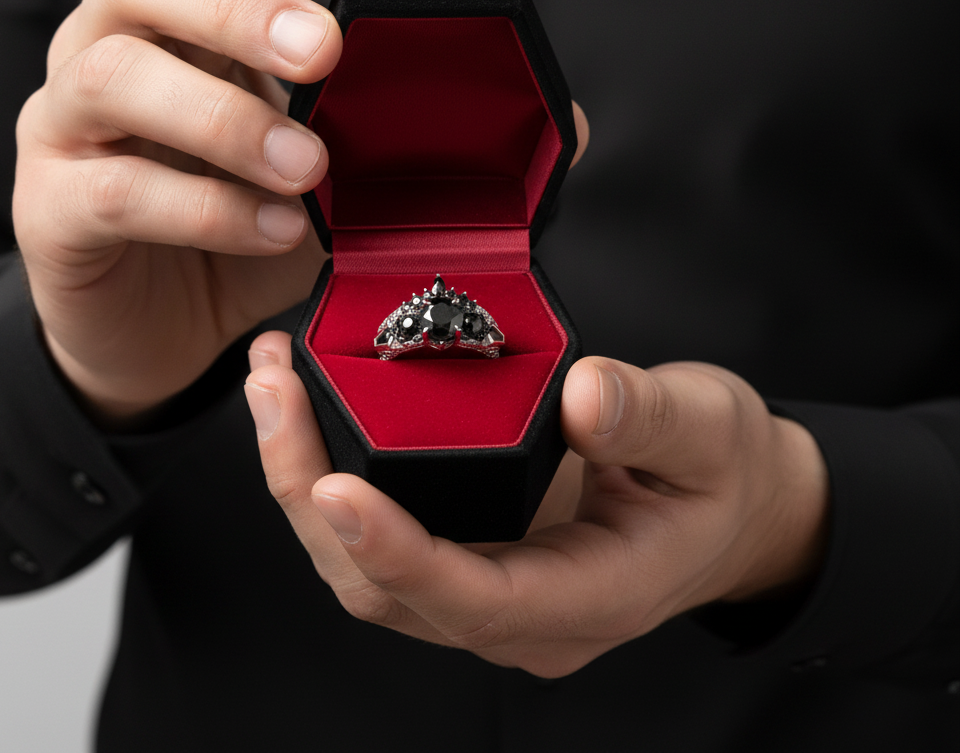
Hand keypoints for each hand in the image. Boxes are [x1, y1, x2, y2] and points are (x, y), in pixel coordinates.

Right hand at [14, 0, 366, 420]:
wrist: (160, 327)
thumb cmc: (234, 231)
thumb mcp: (302, 166)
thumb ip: (339, 126)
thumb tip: (410, 103)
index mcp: (177, 22)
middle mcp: (106, 50)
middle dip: (241, 5)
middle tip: (321, 50)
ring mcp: (65, 127)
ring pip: (113, 76)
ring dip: (224, 117)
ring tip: (305, 165)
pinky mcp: (50, 208)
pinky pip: (117, 191)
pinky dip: (207, 209)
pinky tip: (275, 229)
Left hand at [245, 341, 827, 676]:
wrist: (727, 505)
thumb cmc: (721, 476)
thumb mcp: (710, 431)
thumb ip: (652, 416)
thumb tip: (585, 394)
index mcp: (586, 597)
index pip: (472, 597)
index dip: (397, 551)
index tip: (337, 486)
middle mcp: (520, 613)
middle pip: (385, 587)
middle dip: (312, 497)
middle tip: (274, 393)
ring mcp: (485, 588)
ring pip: (362, 569)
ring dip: (303, 484)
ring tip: (271, 386)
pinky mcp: (465, 553)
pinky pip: (375, 535)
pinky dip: (328, 476)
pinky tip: (306, 408)